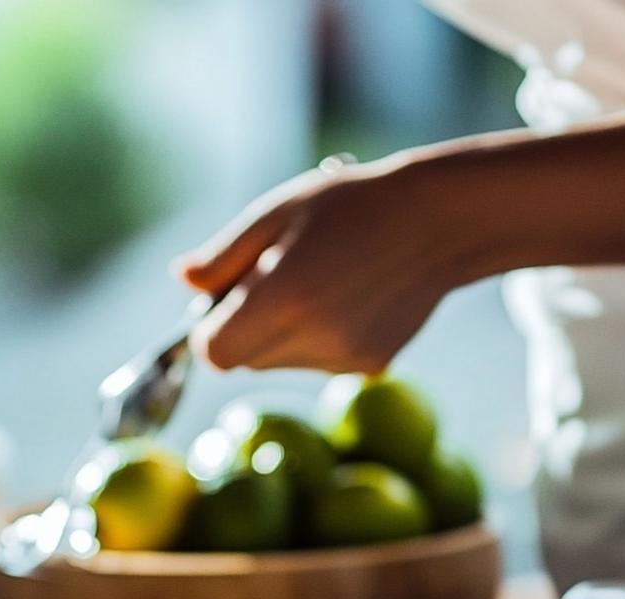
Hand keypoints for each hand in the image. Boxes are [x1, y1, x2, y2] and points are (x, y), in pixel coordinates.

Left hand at [173, 156, 464, 374]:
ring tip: (323, 277)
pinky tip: (351, 295)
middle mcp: (311, 340)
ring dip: (283, 329)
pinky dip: (320, 336)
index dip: (209, 329)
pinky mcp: (369, 367)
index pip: (214, 353)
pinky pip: (319, 361)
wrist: (441, 221)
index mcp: (282, 300)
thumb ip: (223, 256)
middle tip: (278, 273)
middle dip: (245, 324)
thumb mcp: (277, 213)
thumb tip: (182, 279)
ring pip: (280, 361)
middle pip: (244, 359)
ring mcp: (343, 360)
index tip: (225, 300)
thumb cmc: (352, 206)